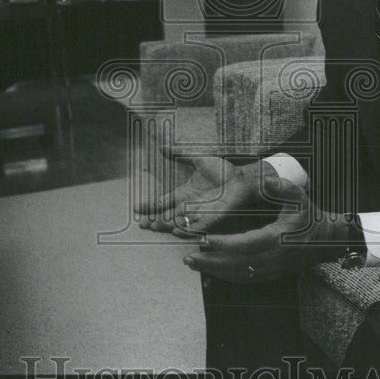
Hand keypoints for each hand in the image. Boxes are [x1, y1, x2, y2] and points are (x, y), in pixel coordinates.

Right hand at [134, 151, 274, 234]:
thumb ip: (181, 154)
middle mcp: (189, 206)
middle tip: (142, 224)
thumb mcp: (198, 159)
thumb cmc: (222, 170)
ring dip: (167, 226)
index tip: (137, 208)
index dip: (150, 206)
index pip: (162, 202)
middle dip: (155, 221)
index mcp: (184, 194)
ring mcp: (200, 213)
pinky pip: (198, 227)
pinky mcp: (213, 217)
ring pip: (180, 223)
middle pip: (168, 216)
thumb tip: (162, 147)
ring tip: (155, 226)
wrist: (242, 178)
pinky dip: (188, 230)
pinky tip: (177, 231)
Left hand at [182, 177, 350, 282]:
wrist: (326, 240)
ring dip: (214, 271)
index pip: (246, 244)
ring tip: (191, 263)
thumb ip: (284, 189)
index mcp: (278, 239)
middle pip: (237, 264)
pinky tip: (209, 270)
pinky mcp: (270, 274)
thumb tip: (268, 180)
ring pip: (239, 274)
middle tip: (188, 257)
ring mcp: (271, 269)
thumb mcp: (300, 198)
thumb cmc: (309, 217)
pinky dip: (225, 276)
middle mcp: (273, 258)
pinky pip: (245, 279)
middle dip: (211, 262)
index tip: (204, 240)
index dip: (224, 244)